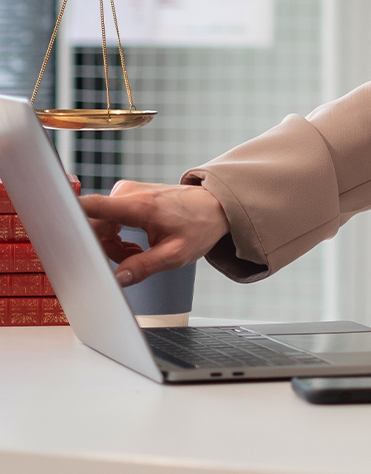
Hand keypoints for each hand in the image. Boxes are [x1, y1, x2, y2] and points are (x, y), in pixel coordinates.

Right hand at [77, 181, 230, 286]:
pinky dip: (117, 236)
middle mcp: (128, 194)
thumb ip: (144, 267)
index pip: (93, 206)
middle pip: (93, 225)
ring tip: (141, 253)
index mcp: (139, 206)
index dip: (69, 214)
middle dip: (106, 248)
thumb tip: (117, 279)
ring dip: (113, 245)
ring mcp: (126, 193)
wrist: (216, 207)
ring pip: (100, 225)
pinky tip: (136, 244)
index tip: (52, 223)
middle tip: (133, 260)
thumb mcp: (176, 254)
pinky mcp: (126, 196)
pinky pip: (108, 220)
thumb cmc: (199, 226)